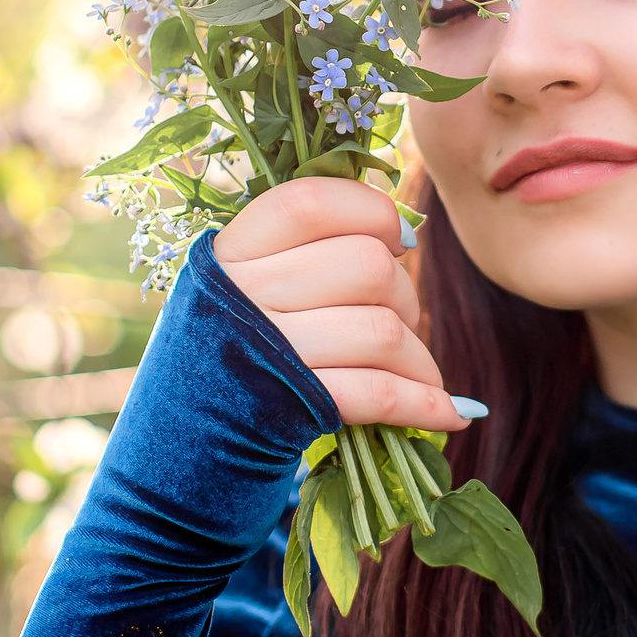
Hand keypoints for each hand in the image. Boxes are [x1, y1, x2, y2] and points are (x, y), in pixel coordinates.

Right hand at [215, 177, 469, 431]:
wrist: (186, 434)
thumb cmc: (242, 339)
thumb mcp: (250, 278)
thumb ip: (309, 243)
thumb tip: (407, 231)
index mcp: (232, 251)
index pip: (312, 202)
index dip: (372, 211)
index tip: (397, 239)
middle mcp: (243, 296)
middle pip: (367, 266)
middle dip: (405, 294)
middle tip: (398, 315)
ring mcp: (267, 354)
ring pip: (383, 331)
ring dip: (419, 357)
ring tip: (419, 371)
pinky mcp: (292, 407)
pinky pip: (380, 395)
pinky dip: (425, 403)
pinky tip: (450, 411)